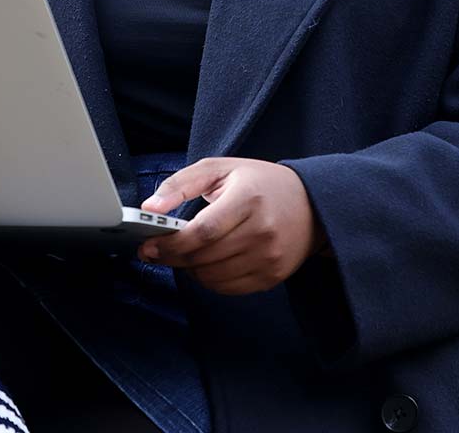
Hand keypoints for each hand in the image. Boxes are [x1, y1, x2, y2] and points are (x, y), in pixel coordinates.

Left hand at [136, 156, 326, 294]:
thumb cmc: (259, 184)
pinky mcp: (272, 276)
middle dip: (173, 257)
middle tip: (156, 251)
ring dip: (189, 269)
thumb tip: (150, 208)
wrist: (310, 203)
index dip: (172, 243)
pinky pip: (228, 288)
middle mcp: (262, 231)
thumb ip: (180, 184)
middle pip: (204, 257)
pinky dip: (208, 280)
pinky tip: (205, 263)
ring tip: (185, 253)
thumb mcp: (220, 169)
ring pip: (212, 277)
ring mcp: (269, 257)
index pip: (204, 231)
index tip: (148, 246)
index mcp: (248, 199)